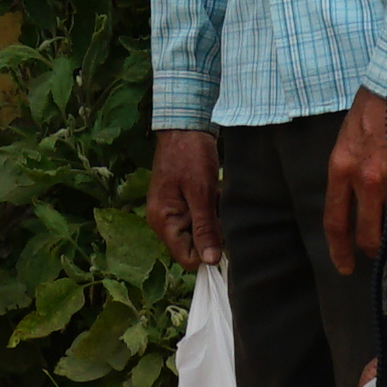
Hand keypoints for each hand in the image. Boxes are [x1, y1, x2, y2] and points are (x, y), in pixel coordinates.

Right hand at [144, 127, 220, 269]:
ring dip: (213, 219)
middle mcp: (162, 220)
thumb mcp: (202, 193)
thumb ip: (205, 228)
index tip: (224, 235)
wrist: (185, 125)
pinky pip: (198, 217)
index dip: (208, 252)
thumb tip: (210, 261)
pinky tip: (215, 193)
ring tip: (217, 197)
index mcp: (163, 221)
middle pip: (193, 246)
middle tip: (219, 208)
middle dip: (212, 232)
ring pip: (198, 231)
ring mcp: (170, 211)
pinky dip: (210, 209)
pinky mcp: (180, 202)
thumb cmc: (191, 155)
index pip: (187, 258)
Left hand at [323, 93, 386, 270]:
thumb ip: (347, 174)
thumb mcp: (344, 143)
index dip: (339, 249)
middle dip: (371, 251)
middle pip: (366, 233)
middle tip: (375, 259)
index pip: (335, 221)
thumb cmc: (367, 111)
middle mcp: (362, 177)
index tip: (343, 266)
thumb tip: (353, 202)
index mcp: (340, 169)